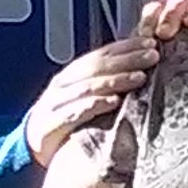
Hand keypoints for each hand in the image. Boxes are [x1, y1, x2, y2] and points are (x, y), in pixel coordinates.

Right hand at [23, 32, 156, 166]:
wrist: (36, 145)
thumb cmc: (67, 121)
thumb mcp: (85, 98)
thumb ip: (107, 82)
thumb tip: (140, 66)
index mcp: (73, 75)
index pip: (101, 55)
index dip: (126, 47)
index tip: (151, 43)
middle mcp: (63, 85)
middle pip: (97, 67)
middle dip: (127, 60)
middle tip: (151, 56)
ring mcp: (55, 104)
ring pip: (88, 87)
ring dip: (115, 80)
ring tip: (139, 77)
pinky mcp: (50, 126)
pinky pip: (74, 113)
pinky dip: (94, 106)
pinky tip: (113, 102)